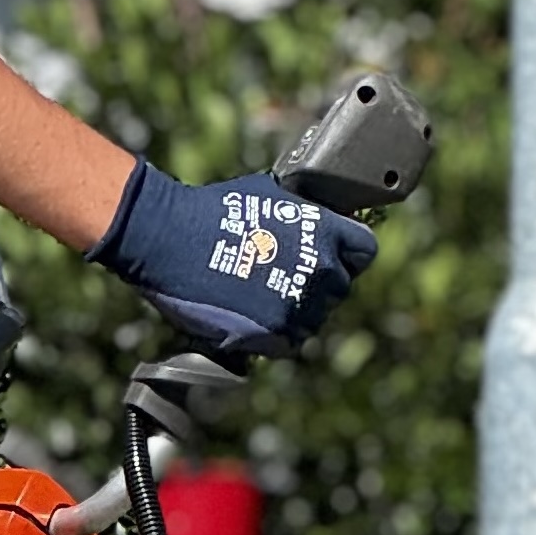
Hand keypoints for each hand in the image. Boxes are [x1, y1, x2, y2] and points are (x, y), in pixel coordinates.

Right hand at [85, 161, 377, 356]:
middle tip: (285, 275)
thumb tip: (315, 213)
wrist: (170, 239)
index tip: (332, 254)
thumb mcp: (270, 192)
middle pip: (340, 287)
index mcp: (325, 231)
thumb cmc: (213, 209)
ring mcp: (299, 305)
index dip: (348, 252)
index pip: (365, 250)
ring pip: (315, 318)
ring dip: (297, 310)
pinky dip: (275, 333)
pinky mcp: (273, 334)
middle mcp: (321, 270)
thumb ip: (303, 210)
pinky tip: (252, 313)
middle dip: (319, 283)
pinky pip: (289, 341)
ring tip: (263, 295)